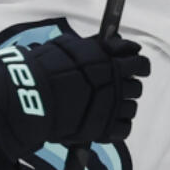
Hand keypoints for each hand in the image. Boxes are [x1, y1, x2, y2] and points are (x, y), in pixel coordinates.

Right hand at [0, 33, 149, 160]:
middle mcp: (115, 83)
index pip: (139, 62)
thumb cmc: (43, 68)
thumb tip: (115, 40)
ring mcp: (112, 107)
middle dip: (126, 87)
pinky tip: (105, 124)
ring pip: (131, 108)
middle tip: (112, 89)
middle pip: (136, 87)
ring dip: (121, 107)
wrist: (30, 95)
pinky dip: (117, 127)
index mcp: (108, 62)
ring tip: (104, 108)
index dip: (138, 65)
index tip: (134, 67)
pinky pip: (124, 129)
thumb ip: (94, 45)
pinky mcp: (104, 128)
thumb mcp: (67, 46)